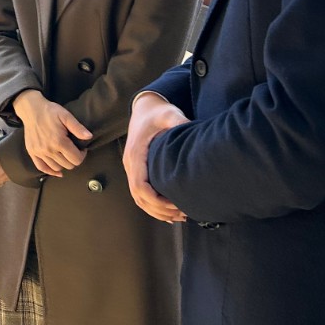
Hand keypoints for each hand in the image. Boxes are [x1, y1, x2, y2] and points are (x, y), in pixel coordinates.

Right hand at [13, 90, 92, 176]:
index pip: (76, 159)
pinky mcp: (32, 152)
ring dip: (63, 164)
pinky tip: (57, 170)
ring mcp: (39, 152)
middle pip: (68, 165)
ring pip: (57, 168)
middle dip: (74, 159)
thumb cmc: (50, 111)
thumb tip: (89, 137)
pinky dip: (50, 171)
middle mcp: (49, 150)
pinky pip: (42, 168)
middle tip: (73, 150)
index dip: (82, 155)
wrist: (31, 109)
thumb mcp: (66, 116)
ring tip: (64, 154)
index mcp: (59, 142)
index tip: (81, 148)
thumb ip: (78, 127)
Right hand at [123, 92, 188, 222]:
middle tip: (183, 214)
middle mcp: (130, 164)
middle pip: (139, 198)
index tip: (175, 204)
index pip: (140, 186)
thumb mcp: (169, 114)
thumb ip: (179, 123)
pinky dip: (154, 207)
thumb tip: (194, 134)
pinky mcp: (137, 170)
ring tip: (180, 216)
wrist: (145, 107)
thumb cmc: (157, 112)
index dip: (156, 201)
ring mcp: (132, 168)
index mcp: (136, 154)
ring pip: (139, 199)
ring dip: (157, 211)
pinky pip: (141, 194)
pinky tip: (169, 214)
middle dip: (160, 210)